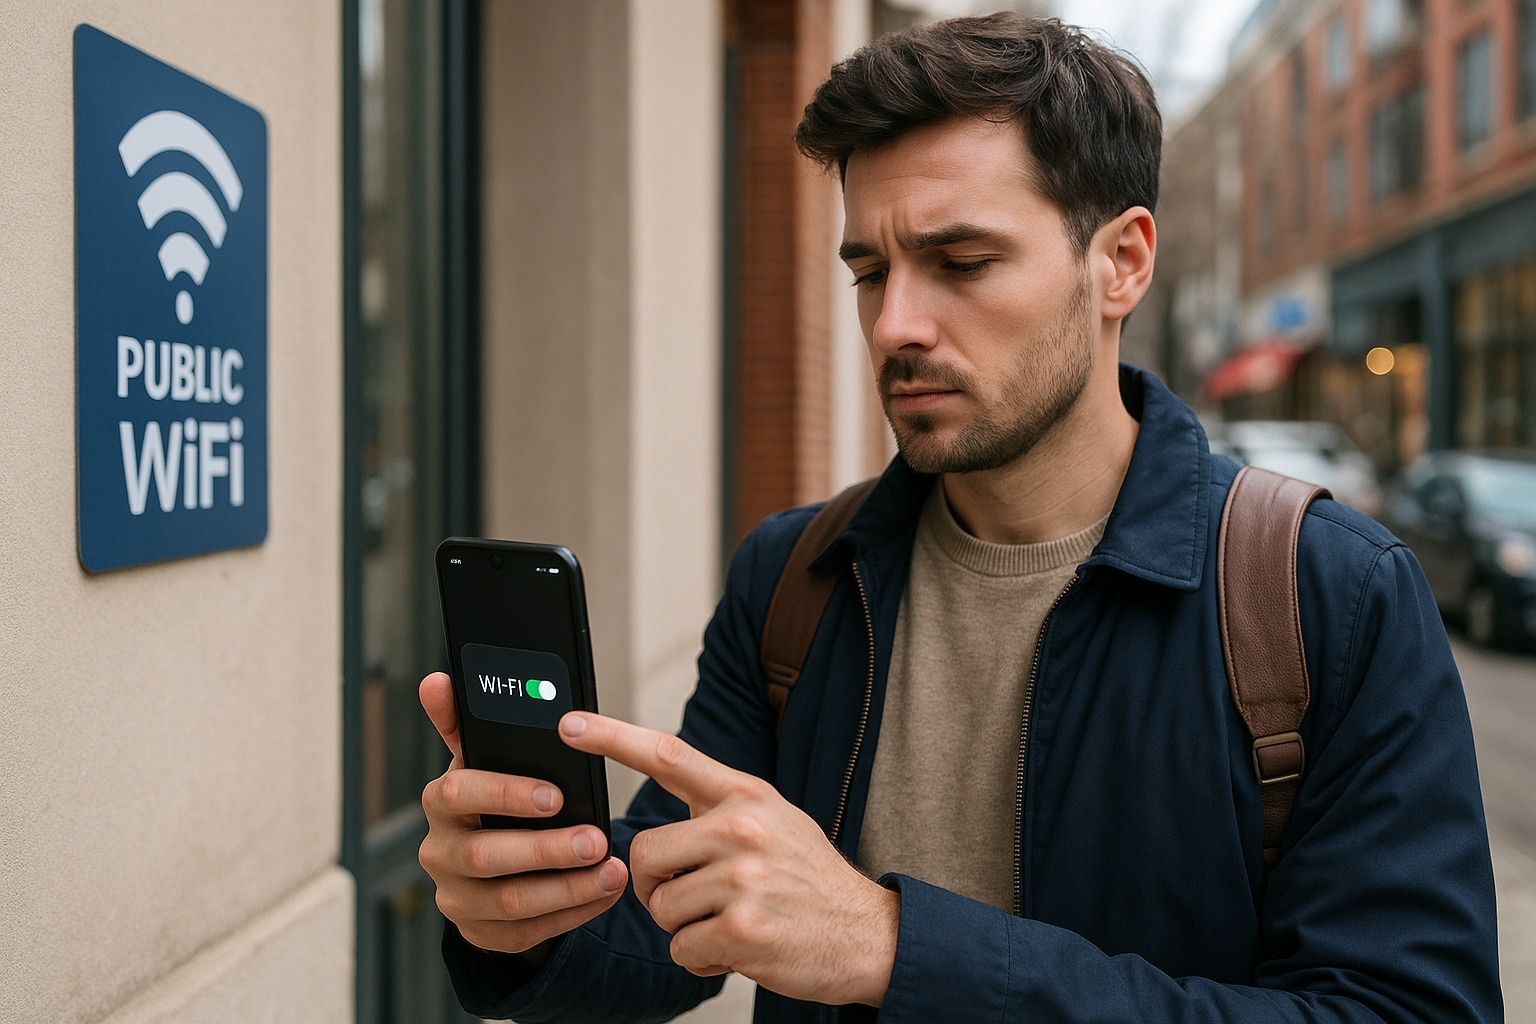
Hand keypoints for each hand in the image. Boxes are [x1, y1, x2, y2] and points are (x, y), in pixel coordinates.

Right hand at [417, 672, 628, 955]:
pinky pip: (528, 932)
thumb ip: (465, 722)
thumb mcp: (483, 758)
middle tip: (597, 839)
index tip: (556, 794)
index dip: (506, 794)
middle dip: (547, 849)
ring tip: (612, 870)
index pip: (459, 793)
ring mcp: (458, 899)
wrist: (489, 865)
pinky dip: (571, 913)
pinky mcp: (482, 935)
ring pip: (511, 902)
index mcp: (441, 803)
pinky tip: (605, 891)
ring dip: (567, 887)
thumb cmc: (495, 797)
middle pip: (488, 855)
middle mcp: (440, 853)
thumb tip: (438, 679)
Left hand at [559, 712, 899, 1006]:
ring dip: (683, 928)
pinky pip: (682, 948)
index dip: (612, 737)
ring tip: (728, 922)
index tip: (569, 724)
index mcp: (746, 795)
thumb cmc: (810, 880)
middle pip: (644, 853)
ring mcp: (744, 878)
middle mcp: (743, 828)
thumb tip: (654, 825)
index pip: (669, 755)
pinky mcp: (743, 929)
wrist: (868, 934)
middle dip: (655, 887)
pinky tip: (736, 949)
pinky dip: (701, 959)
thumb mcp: (775, 820)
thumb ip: (719, 811)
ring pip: (660, 907)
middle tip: (691, 900)